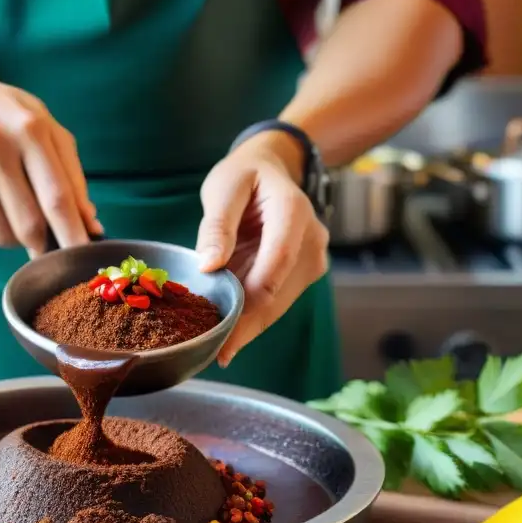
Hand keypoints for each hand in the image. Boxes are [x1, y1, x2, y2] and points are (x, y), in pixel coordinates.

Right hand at [0, 71, 101, 255]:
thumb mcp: (38, 123)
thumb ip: (69, 171)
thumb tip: (90, 225)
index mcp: (28, 127)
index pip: (58, 197)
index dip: (73, 235)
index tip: (83, 260)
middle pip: (30, 226)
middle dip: (42, 242)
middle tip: (41, 239)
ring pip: (1, 235)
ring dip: (11, 234)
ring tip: (2, 201)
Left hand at [197, 130, 329, 366]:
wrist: (269, 170)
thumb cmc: (243, 176)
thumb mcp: (223, 189)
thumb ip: (216, 226)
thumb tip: (208, 266)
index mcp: (293, 211)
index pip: (278, 259)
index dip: (251, 297)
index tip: (224, 327)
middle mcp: (312, 238)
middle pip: (279, 291)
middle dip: (247, 324)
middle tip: (215, 352)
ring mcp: (312, 258)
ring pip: (280, 304)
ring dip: (250, 326)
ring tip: (218, 348)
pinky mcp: (304, 272)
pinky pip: (278, 301)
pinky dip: (254, 318)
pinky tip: (231, 334)